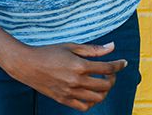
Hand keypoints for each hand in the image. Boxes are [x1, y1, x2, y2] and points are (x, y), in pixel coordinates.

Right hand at [4, 40, 125, 110]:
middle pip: (105, 85)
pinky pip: (84, 106)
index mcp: (79, 65)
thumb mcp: (70, 46)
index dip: (118, 65)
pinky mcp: (64, 100)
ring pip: (97, 98)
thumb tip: (112, 46)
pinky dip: (92, 101)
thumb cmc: (49, 52)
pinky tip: (91, 92)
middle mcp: (77, 81)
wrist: (28, 65)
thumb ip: (93, 49)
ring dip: (104, 90)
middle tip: (110, 72)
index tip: (123, 63)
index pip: (107, 68)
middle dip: (113, 78)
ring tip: (102, 82)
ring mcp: (71, 93)